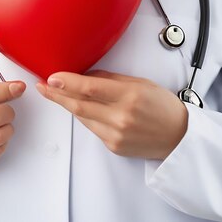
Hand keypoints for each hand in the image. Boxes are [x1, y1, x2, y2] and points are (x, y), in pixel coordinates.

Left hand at [36, 70, 186, 159]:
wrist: (178, 137)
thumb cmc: (161, 105)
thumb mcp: (139, 83)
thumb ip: (110, 79)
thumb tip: (85, 75)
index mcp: (128, 96)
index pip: (90, 88)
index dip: (67, 83)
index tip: (51, 77)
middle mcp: (120, 117)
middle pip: (79, 105)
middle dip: (57, 94)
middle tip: (42, 86)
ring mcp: (116, 135)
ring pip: (82, 117)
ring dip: (66, 104)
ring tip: (53, 92)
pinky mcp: (113, 146)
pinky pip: (92, 128)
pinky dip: (83, 116)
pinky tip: (77, 107)